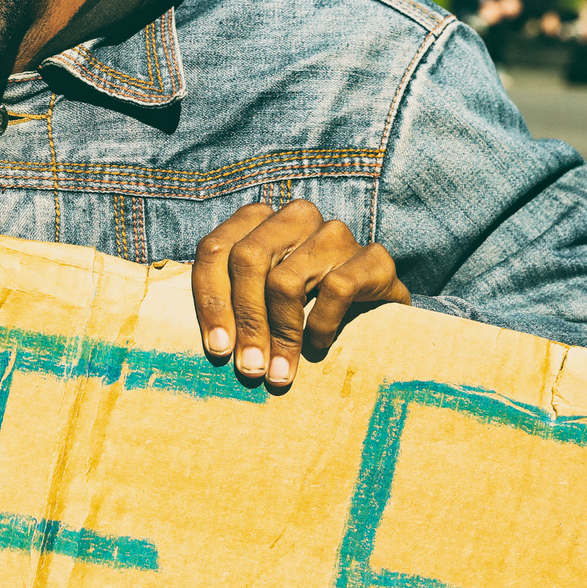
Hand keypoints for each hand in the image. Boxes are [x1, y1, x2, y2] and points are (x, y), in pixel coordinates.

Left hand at [191, 200, 409, 387]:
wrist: (376, 308)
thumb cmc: (303, 305)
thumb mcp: (261, 297)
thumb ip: (232, 302)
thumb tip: (215, 344)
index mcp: (258, 219)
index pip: (214, 249)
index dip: (210, 299)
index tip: (217, 347)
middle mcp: (294, 217)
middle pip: (246, 260)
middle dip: (245, 320)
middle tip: (249, 368)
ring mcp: (334, 233)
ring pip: (286, 280)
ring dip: (281, 334)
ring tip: (280, 370)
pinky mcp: (373, 257)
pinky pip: (336, 290)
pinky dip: (322, 324)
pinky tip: (319, 343)